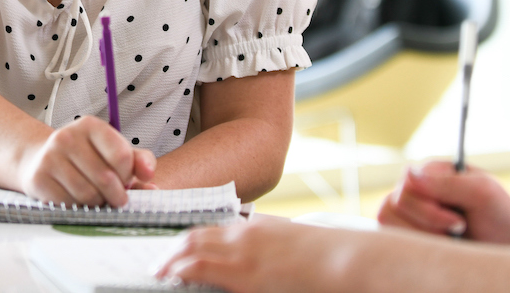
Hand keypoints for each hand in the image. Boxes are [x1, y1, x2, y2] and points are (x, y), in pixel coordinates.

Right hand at [17, 116, 156, 206]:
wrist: (39, 159)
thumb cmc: (85, 157)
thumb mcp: (112, 151)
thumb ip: (138, 161)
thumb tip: (150, 178)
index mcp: (90, 125)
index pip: (122, 156)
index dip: (128, 175)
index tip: (125, 180)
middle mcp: (67, 137)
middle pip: (106, 178)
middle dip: (116, 195)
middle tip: (116, 198)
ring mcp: (50, 157)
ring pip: (88, 194)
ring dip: (98, 203)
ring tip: (97, 198)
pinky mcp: (38, 179)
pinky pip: (69, 204)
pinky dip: (79, 209)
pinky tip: (78, 200)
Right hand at [156, 216, 307, 292]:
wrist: (351, 263)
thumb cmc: (315, 290)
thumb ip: (236, 288)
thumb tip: (219, 283)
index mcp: (242, 271)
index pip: (193, 266)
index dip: (172, 272)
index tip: (161, 279)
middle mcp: (243, 245)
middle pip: (194, 242)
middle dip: (172, 254)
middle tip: (159, 266)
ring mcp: (256, 230)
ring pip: (210, 229)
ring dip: (189, 241)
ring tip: (179, 253)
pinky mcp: (269, 223)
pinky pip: (230, 225)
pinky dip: (213, 233)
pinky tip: (215, 242)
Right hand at [377, 161, 509, 244]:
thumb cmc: (500, 214)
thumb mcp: (483, 193)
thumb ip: (448, 183)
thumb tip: (410, 173)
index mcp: (430, 172)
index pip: (407, 184)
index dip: (428, 208)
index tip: (459, 220)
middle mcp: (414, 190)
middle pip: (394, 204)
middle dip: (429, 224)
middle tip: (459, 228)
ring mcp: (407, 212)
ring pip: (388, 221)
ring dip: (422, 236)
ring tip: (449, 238)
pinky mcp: (406, 232)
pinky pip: (392, 239)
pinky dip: (416, 247)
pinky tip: (439, 245)